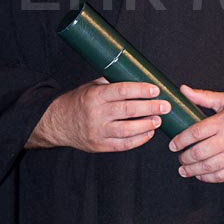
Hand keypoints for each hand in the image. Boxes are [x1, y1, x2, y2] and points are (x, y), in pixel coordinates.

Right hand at [26, 78, 169, 152]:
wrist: (57, 123)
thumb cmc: (79, 101)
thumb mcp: (92, 87)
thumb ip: (112, 83)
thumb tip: (137, 77)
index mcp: (95, 96)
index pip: (121, 91)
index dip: (141, 90)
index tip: (155, 90)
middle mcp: (96, 114)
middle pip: (128, 111)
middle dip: (150, 108)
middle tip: (165, 106)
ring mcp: (98, 132)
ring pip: (127, 130)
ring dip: (147, 125)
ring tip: (159, 120)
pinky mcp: (99, 146)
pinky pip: (123, 145)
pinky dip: (139, 140)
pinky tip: (149, 133)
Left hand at [169, 85, 223, 182]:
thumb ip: (203, 96)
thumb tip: (182, 90)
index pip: (196, 133)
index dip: (181, 141)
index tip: (173, 144)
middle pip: (199, 152)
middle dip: (185, 157)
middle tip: (179, 157)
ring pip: (208, 167)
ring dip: (192, 170)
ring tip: (184, 169)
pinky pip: (222, 176)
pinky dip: (208, 178)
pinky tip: (200, 174)